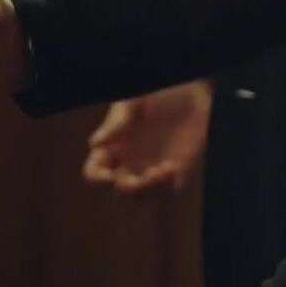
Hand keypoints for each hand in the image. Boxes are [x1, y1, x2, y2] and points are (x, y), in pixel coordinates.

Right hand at [82, 79, 212, 194]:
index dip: (98, 179)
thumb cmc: (156, 91)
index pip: (94, 172)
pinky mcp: (177, 170)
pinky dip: (169, 186)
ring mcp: (152, 168)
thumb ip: (116, 122)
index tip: (110, 176)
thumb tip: (94, 143)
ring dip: (152, 190)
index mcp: (112, 147)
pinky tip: (174, 167)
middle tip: (147, 175)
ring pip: (145, 197)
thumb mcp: (133, 101)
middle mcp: (129, 162)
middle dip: (131, 189)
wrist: (191, 89)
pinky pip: (169, 191)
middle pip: (121, 192)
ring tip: (165, 169)